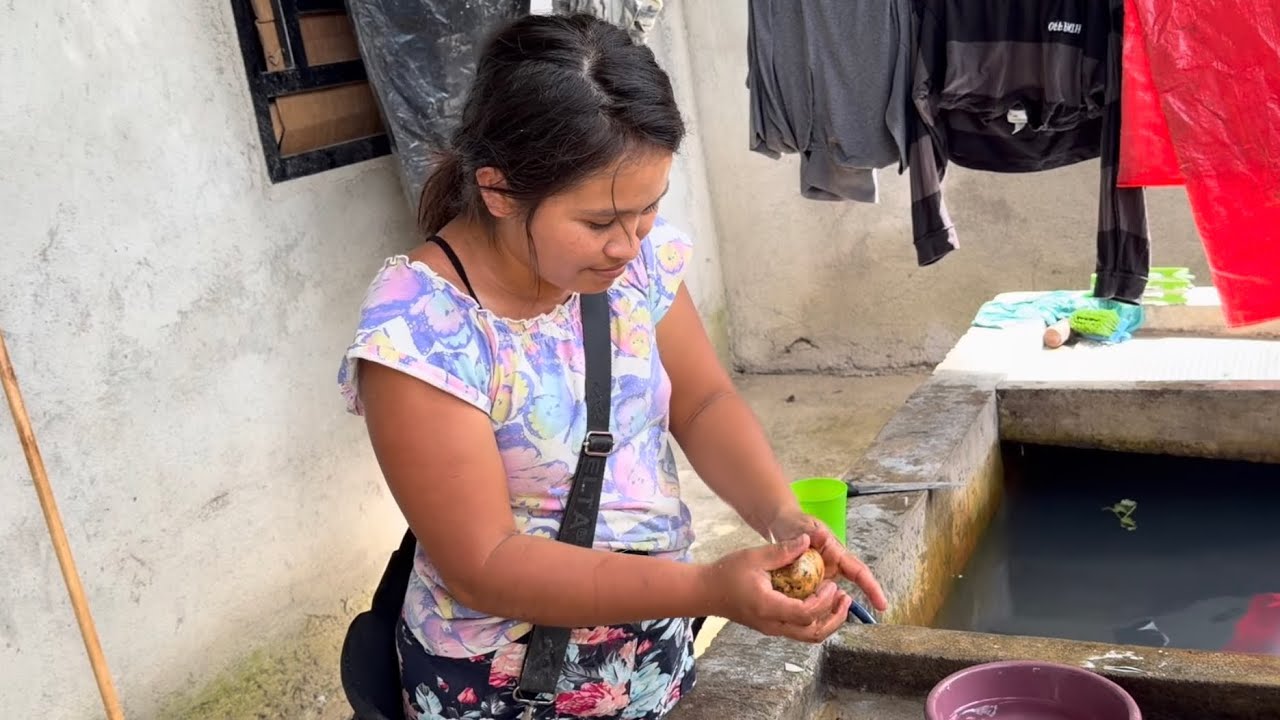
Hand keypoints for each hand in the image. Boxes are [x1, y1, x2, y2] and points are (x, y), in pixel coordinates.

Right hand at [704, 534, 852, 642]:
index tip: (831, 584)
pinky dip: (816, 619)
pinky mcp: (772, 626)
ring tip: (839, 602)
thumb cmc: (727, 573)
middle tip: (845, 598)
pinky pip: (800, 629)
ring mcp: (772, 628)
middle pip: (813, 633)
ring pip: (808, 635)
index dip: (823, 601)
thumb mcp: (755, 557)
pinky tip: (821, 601)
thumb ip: (783, 551)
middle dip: (834, 618)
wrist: (706, 592)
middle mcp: (773, 624)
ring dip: (828, 621)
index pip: (805, 613)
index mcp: (768, 607)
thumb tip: (808, 540)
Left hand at [766, 508, 888, 612]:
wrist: (780, 525)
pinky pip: (809, 599)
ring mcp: (820, 578)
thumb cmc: (795, 524)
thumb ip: (812, 533)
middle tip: (821, 611)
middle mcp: (832, 568)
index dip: (872, 589)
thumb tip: (822, 535)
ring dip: (818, 608)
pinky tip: (794, 610)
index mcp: (837, 554)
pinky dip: (804, 605)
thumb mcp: (803, 527)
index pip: (859, 572)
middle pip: (842, 592)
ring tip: (805, 610)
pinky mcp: (808, 584)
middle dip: (836, 606)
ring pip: (825, 599)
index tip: (882, 605)